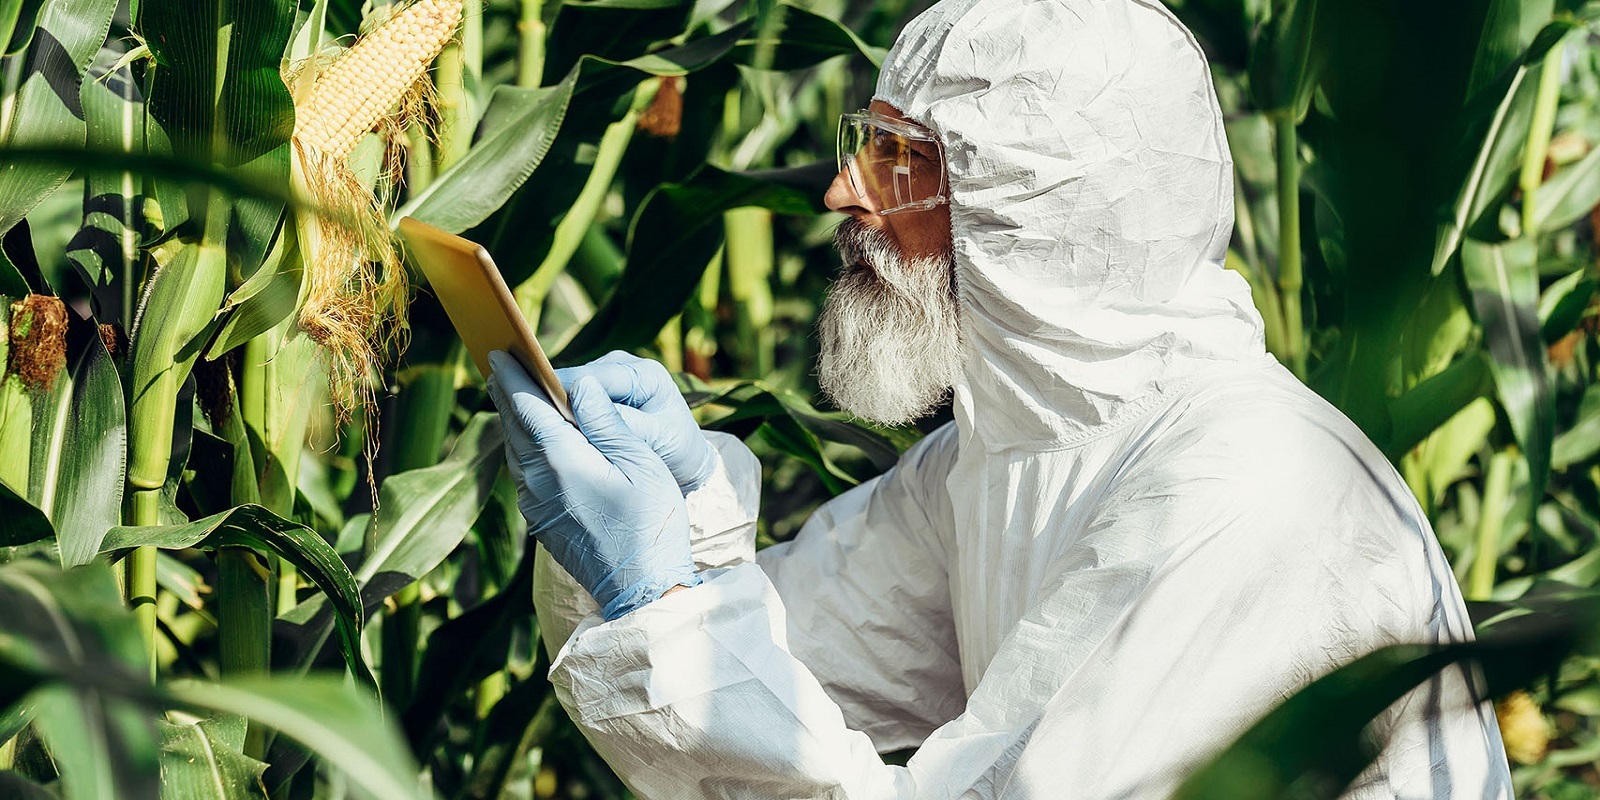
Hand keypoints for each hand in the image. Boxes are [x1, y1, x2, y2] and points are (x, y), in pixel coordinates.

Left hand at [487, 350, 699, 619]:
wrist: (643, 590)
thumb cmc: (653, 524)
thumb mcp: (642, 464)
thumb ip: (607, 422)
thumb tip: (580, 386)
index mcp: (562, 461)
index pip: (528, 406)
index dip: (513, 376)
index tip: (499, 350)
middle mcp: (538, 481)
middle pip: (513, 426)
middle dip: (506, 392)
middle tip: (497, 362)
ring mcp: (535, 504)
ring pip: (515, 450)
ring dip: (512, 419)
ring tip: (511, 394)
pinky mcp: (541, 521)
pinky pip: (523, 473)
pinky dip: (523, 446)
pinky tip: (532, 439)